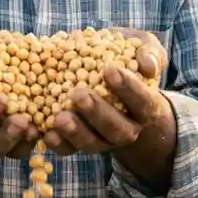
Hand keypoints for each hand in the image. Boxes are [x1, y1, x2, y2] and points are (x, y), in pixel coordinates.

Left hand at [43, 30, 169, 155]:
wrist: (111, 75)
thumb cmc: (129, 58)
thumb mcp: (144, 47)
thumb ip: (150, 53)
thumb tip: (148, 67)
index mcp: (147, 107)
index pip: (143, 102)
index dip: (129, 88)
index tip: (110, 69)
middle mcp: (127, 128)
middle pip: (116, 129)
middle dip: (97, 113)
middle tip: (79, 94)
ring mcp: (103, 139)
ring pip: (92, 143)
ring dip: (75, 132)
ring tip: (59, 118)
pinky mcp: (80, 143)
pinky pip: (70, 149)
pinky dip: (58, 144)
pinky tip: (47, 133)